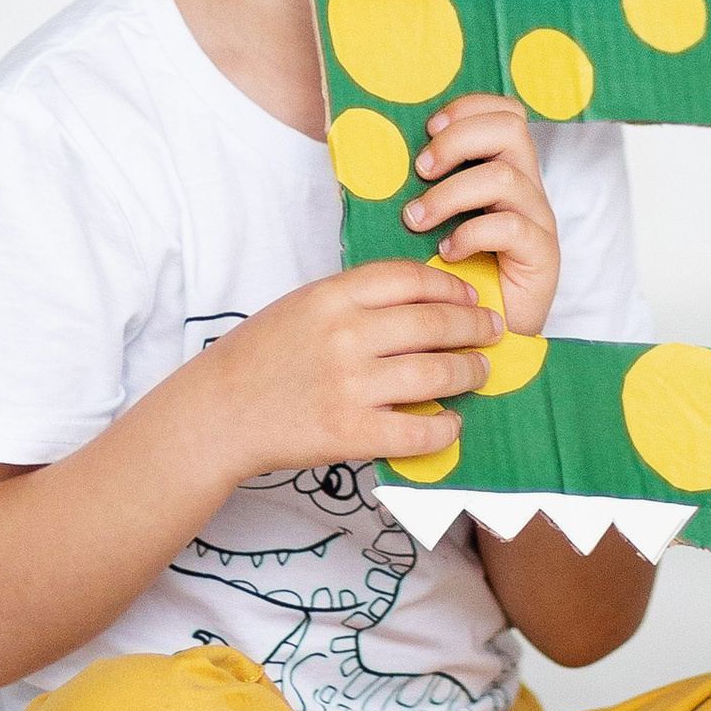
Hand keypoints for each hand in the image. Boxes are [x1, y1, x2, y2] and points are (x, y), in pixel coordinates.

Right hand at [189, 259, 501, 473]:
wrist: (218, 412)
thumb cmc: (259, 357)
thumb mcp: (301, 306)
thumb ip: (354, 300)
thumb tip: (420, 301)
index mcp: (332, 296)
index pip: (410, 278)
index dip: (450, 286)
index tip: (470, 296)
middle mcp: (345, 335)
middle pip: (433, 322)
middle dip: (474, 326)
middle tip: (492, 332)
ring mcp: (349, 385)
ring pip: (435, 373)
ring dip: (469, 372)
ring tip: (480, 372)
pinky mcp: (349, 432)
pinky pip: (417, 431)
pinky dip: (444, 429)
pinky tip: (452, 424)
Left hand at [403, 91, 559, 336]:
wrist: (484, 339)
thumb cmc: (452, 277)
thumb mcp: (436, 220)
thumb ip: (425, 186)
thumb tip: (378, 153)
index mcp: (505, 171)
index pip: (506, 113)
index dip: (469, 108)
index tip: (428, 128)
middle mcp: (527, 189)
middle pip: (511, 128)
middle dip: (458, 140)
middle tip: (420, 170)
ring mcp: (538, 221)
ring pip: (503, 177)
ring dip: (450, 193)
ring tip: (416, 219)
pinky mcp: (543, 256)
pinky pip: (510, 227)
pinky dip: (470, 234)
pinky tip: (447, 253)